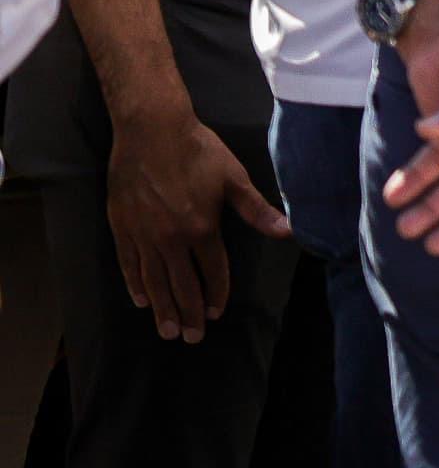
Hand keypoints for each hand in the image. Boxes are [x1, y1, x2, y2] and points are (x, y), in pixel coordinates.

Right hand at [101, 105, 291, 340]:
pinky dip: (135, 284)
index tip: (215, 314)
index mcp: (201, 228)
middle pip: (181, 284)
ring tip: (167, 331)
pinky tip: (142, 300)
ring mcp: (143, 234)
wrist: (151, 130)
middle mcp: (170, 237)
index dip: (215, 294)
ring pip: (153, 280)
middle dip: (188, 313)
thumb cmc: (198, 150)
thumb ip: (257, 210)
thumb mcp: (234, 178)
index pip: (212, 271)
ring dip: (162, 308)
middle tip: (191, 338)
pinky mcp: (121, 226)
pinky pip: (128, 263)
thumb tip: (288, 231)